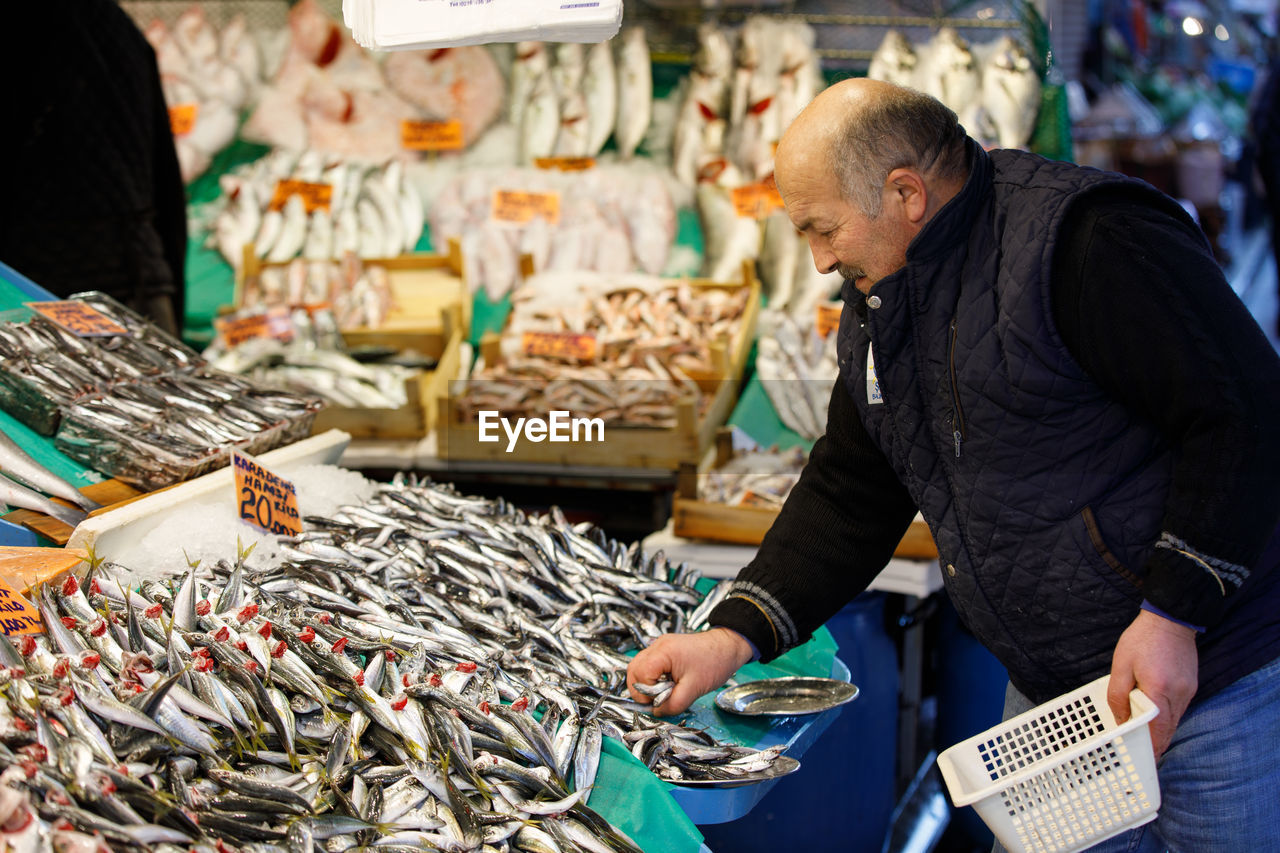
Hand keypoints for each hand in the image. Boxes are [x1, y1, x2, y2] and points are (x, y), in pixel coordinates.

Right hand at [627, 628, 754, 715]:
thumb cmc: (714, 663)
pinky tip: (665, 683)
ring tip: (661, 692)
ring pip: (638, 667)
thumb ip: (673, 704)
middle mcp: (658, 646)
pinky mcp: (664, 650)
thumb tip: (656, 712)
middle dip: (640, 689)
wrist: (727, 647)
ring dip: (645, 683)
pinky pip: (649, 665)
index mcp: (663, 652)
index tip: (659, 701)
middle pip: (633, 670)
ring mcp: (660, 646)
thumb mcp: (694, 689)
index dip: (646, 693)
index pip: (640, 675)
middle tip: (655, 699)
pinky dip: (652, 677)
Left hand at [1107, 608, 1198, 758]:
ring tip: (1147, 740)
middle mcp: (1178, 694)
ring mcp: (1188, 690)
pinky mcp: (1192, 685)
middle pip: (1169, 729)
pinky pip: (1179, 709)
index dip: (1151, 748)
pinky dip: (1168, 718)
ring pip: (1175, 721)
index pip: (1157, 729)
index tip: (1144, 761)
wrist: (1169, 619)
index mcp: (1158, 689)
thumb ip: (1118, 695)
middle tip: (1144, 756)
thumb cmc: (1142, 640)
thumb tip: (1120, 720)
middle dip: (1157, 744)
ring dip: (1162, 731)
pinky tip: (1157, 718)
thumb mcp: (1121, 665)